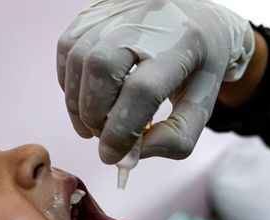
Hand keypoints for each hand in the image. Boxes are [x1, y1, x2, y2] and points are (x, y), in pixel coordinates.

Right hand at [57, 0, 254, 163]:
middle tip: (103, 138)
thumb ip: (176, 137)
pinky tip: (85, 99)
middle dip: (95, 116)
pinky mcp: (94, 12)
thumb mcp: (202, 104)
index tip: (113, 155)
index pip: (142, 90)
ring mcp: (116, 11)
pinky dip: (70, 83)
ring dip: (77, 104)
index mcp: (183, 41)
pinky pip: (67, 49)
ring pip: (78, 58)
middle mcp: (147, 18)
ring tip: (93, 125)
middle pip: (102, 68)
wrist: (196, 17)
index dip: (121, 131)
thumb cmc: (199, 66)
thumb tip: (130, 154)